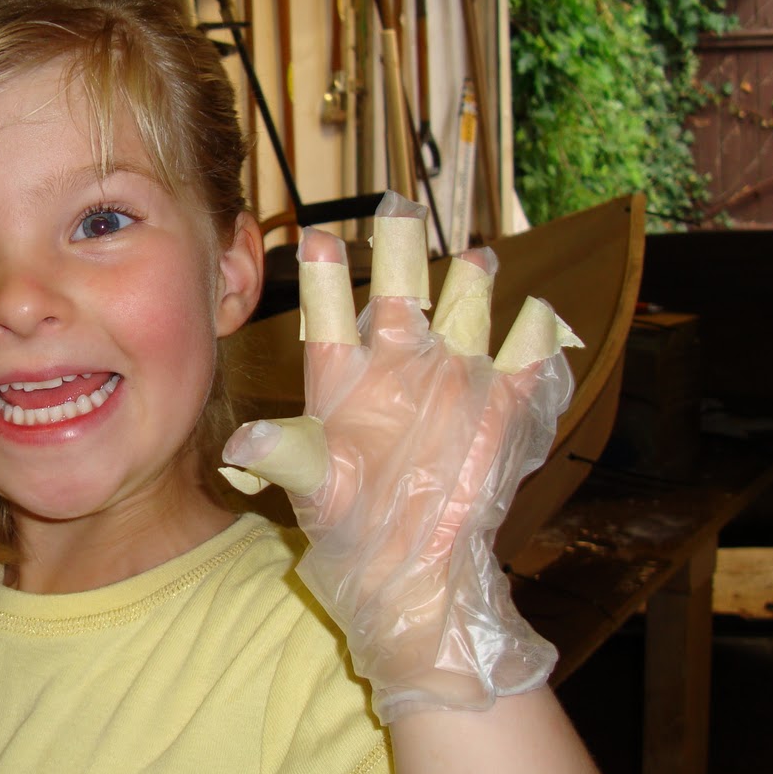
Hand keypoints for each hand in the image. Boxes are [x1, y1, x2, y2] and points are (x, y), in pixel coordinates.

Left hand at [221, 194, 574, 721]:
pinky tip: (533, 315)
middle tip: (396, 209)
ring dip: (472, 283)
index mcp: (345, 376)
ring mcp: (452, 378)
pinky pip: (523, 360)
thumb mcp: (312, 485)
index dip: (329, 276)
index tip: (319, 236)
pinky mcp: (500, 404)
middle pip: (402, 291)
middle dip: (402, 250)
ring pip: (465, 310)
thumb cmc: (349, 522)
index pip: (332, 313)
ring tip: (474, 254)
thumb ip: (284, 454)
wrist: (410, 564)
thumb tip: (239, 447)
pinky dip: (532, 338)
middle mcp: (398, 364)